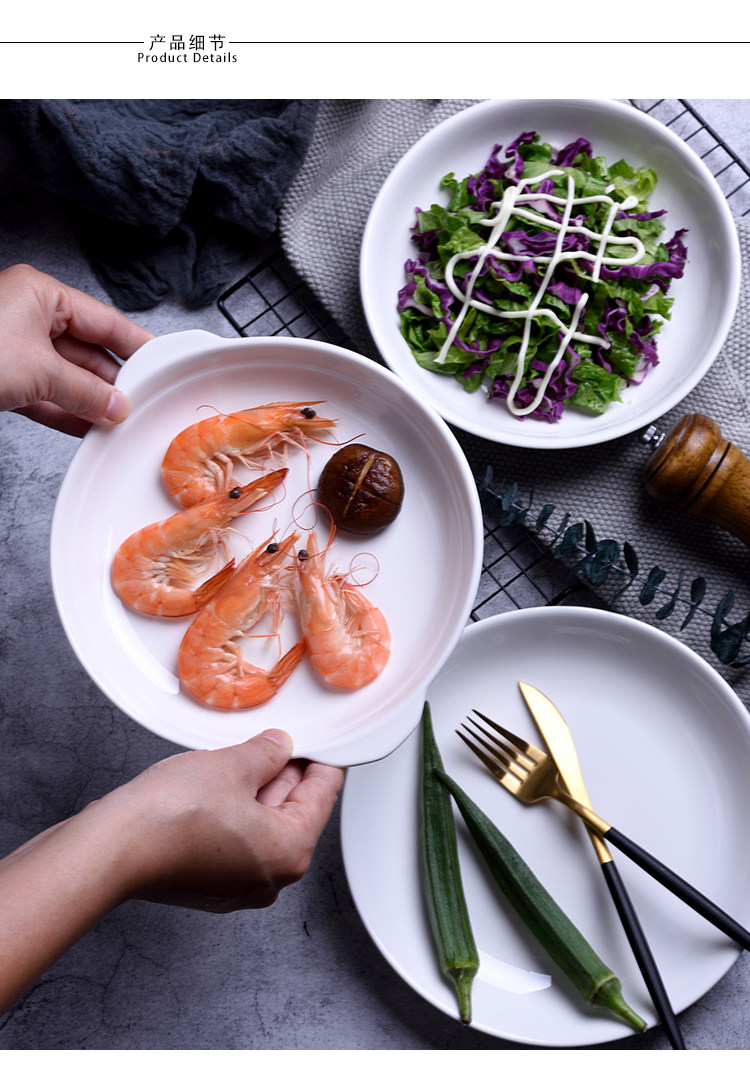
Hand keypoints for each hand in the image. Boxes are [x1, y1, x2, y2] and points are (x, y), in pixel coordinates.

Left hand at [0, 263, 152, 435]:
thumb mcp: (41, 372)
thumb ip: (86, 392)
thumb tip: (116, 406)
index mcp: (41, 294)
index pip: (105, 320)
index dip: (136, 345)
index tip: (161, 366)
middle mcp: (28, 315)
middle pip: (86, 350)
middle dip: (111, 381)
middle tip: (139, 404)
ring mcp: (13, 347)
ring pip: (65, 375)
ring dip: (89, 401)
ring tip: (116, 421)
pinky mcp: (0, 377)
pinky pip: (43, 394)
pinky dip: (64, 410)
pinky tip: (87, 427)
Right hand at [0, 731, 343, 1011]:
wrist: (110, 850)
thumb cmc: (169, 817)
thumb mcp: (232, 765)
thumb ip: (266, 753)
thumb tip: (278, 747)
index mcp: (289, 852)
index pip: (322, 795)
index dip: (323, 759)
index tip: (326, 743)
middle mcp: (268, 877)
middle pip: (292, 812)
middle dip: (286, 772)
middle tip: (282, 739)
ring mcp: (234, 884)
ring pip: (260, 824)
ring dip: (257, 788)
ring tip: (246, 754)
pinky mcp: (205, 881)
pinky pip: (232, 837)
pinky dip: (232, 808)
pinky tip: (221, 781)